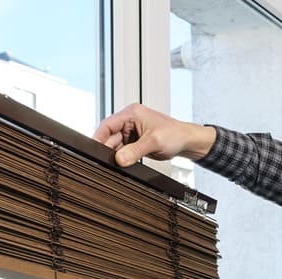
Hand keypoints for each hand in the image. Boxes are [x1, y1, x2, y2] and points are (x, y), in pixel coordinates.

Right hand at [92, 103, 216, 166]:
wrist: (187, 142)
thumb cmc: (175, 134)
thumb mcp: (154, 142)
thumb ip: (134, 151)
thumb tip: (119, 159)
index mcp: (132, 113)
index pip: (108, 124)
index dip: (99, 137)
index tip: (94, 149)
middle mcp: (130, 121)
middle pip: (110, 136)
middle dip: (109, 149)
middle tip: (108, 161)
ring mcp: (132, 131)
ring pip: (116, 144)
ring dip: (117, 154)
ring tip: (122, 161)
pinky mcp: (135, 141)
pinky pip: (123, 150)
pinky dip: (123, 157)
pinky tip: (126, 161)